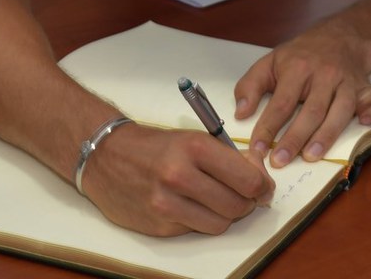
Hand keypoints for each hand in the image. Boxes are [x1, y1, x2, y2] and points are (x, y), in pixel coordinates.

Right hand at [83, 122, 273, 236]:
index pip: (248, 179)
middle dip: (247, 203)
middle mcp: (180, 176)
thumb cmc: (155, 146)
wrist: (106, 156)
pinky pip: (195, 230)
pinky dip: (199, 221)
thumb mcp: (194, 139)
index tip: (264, 187)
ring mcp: (167, 204)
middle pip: (237, 205)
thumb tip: (260, 177)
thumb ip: (229, 158)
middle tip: (244, 196)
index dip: (262, 186)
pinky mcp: (158, 225)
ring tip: (216, 201)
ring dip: (225, 216)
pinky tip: (190, 206)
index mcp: (195, 149)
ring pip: (220, 224)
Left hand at [233, 19, 370, 167]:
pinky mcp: (366, 88)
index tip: (257, 149)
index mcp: (297, 68)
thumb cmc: (301, 55)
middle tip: (280, 161)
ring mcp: (348, 82)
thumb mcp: (270, 62)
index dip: (268, 127)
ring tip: (311, 157)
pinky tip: (366, 123)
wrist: (340, 36)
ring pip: (339, 112)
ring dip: (326, 136)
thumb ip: (250, 86)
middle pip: (310, 111)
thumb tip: (241, 113)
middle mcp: (325, 75)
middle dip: (294, 138)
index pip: (281, 102)